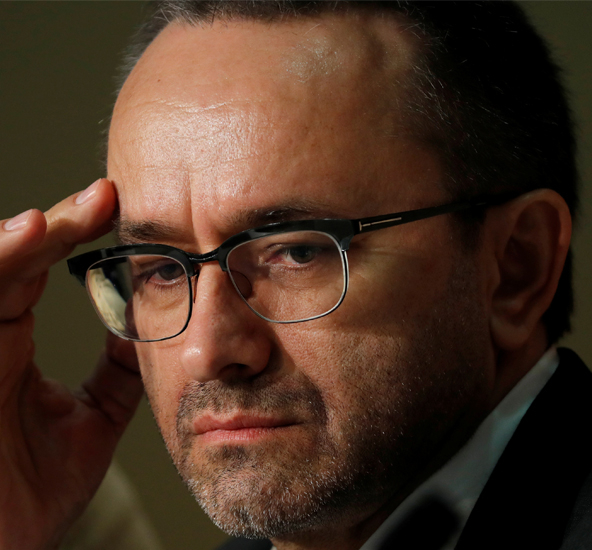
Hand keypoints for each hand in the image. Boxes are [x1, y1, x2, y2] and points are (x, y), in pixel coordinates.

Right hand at [0, 179, 143, 549]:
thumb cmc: (24, 497)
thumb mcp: (88, 424)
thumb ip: (115, 375)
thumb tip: (146, 331)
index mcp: (8, 341)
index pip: (38, 268)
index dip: (72, 233)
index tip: (118, 208)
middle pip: (13, 258)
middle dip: (56, 224)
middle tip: (105, 198)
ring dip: (19, 240)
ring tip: (58, 217)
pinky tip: (24, 241)